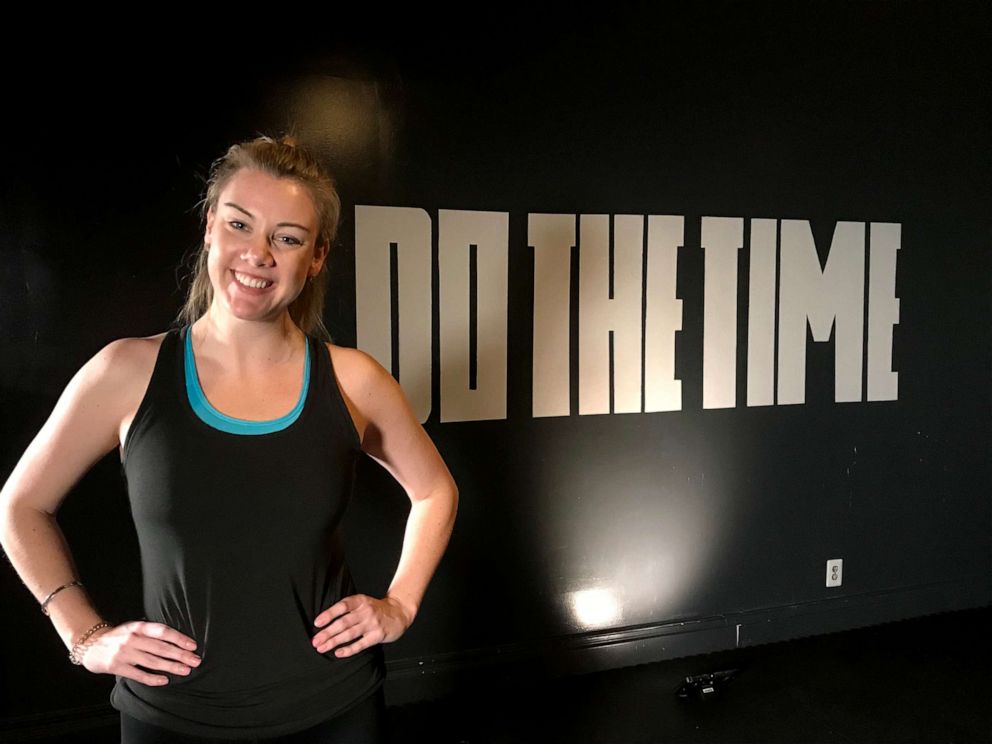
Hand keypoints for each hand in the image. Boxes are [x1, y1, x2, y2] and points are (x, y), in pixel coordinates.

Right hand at [78, 620, 201, 685]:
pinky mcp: (117, 666)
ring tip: (185, 670)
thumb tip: (177, 640)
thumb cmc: (118, 637)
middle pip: (161, 648)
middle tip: (195, 660)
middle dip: (180, 655)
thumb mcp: (134, 628)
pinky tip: (164, 680)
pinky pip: (138, 674)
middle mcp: (132, 638)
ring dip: (171, 667)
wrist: (90, 645)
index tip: (193, 646)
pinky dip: (152, 678)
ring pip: (152, 661)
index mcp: (139, 627)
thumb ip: (151, 633)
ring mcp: (124, 653)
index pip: (163, 632)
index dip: (179, 638)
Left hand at [312, 594, 412, 658]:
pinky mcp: (378, 635)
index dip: (328, 614)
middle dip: (327, 633)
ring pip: (349, 634)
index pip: (342, 606)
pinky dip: (348, 650)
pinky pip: (360, 644)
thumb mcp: (363, 602)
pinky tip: (338, 653)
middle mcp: (366, 611)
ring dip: (334, 642)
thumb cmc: (376, 609)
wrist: (399, 613)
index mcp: (360, 601)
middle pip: (343, 622)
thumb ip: (348, 608)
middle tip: (315, 641)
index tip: (317, 623)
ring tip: (322, 647)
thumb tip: (325, 622)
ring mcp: (372, 624)